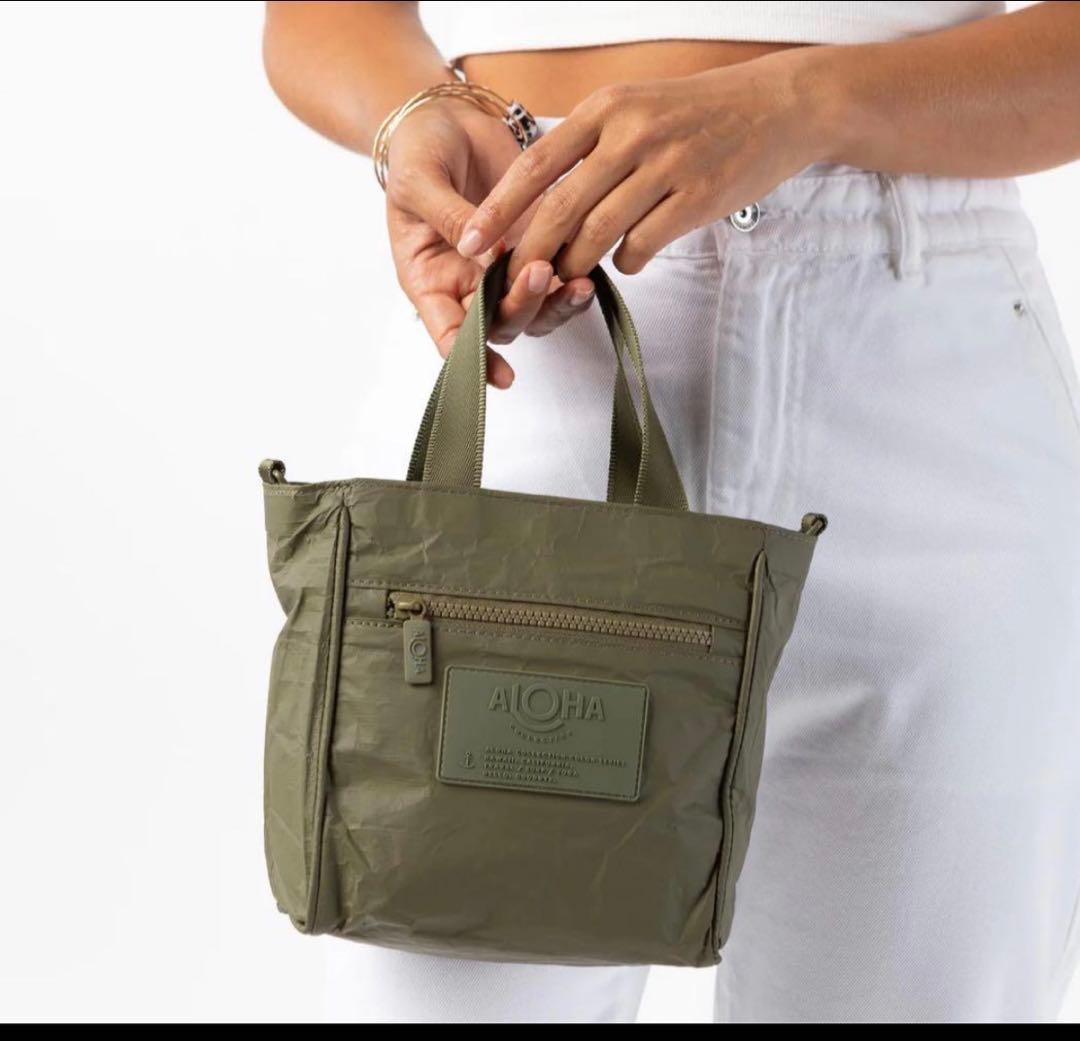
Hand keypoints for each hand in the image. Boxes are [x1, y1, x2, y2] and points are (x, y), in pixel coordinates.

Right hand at [385, 98, 596, 387]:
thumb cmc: (418, 151)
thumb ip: (450, 217)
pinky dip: (575, 280)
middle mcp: (468, 285)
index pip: (449, 333)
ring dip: (557, 304)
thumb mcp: (420, 180)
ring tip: (578, 282)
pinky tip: (593, 269)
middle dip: (523, 308)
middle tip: (540, 273)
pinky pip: (559, 277)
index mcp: (429, 280)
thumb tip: (482, 251)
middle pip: (500, 323)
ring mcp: (503, 269)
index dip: (473, 359)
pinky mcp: (536, 245)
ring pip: (535, 310)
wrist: (448, 118)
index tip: (501, 375)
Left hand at [456, 50, 830, 283]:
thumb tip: (543, 202)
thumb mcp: (636, 108)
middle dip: (530, 253)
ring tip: (571, 275)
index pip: (535, 165)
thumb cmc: (698, 113)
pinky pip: (641, 247)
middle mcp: (630, 134)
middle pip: (560, 209)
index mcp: (606, 109)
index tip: (472, 242)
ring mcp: (665, 167)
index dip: (499, 210)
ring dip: (578, 264)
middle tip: (511, 282)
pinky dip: (627, 262)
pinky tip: (630, 258)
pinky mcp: (696, 199)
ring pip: (598, 235)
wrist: (777, 106)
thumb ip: (590, 146)